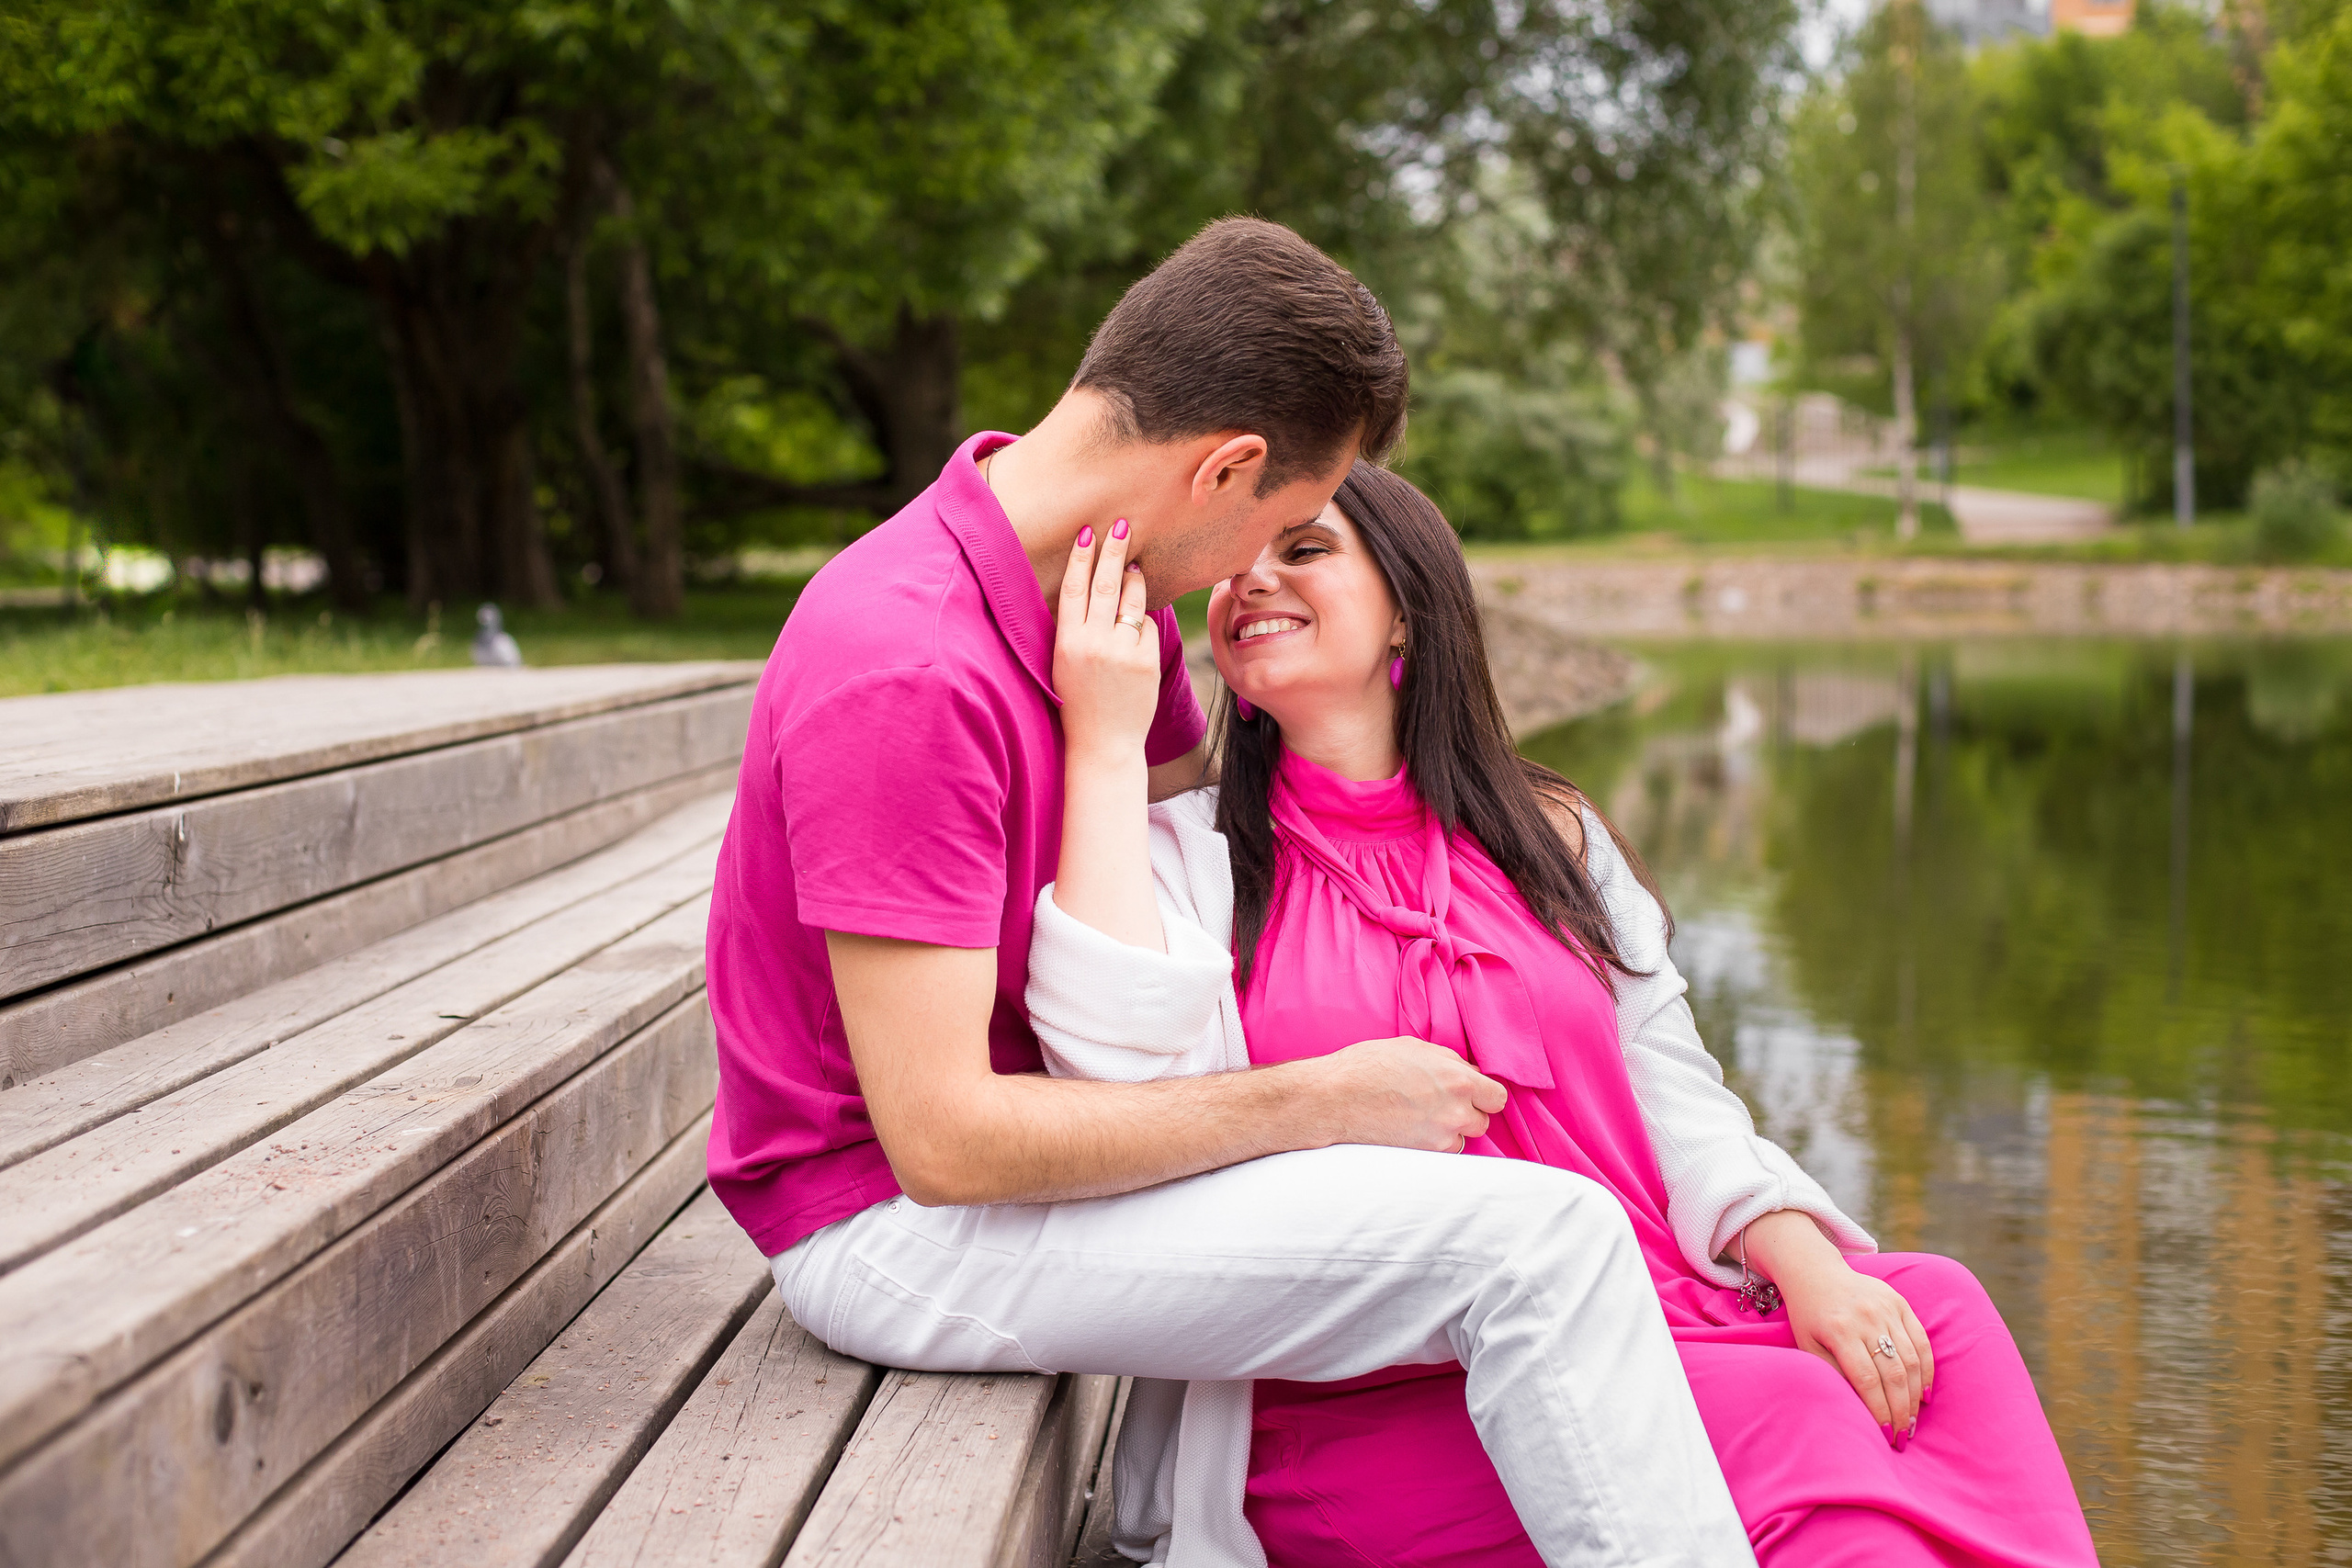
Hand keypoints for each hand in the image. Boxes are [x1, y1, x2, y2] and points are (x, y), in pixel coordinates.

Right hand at [1053, 519, 1160, 758]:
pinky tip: (1139, 618)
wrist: (1102, 743)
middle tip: (1121, 525)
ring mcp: (1122, 651)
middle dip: (1113, 550)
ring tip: (1134, 562)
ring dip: (1134, 577)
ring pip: (1131, 600)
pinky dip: (1144, 620)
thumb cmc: (1078, 702)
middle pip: (1104, 584)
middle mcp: (1094, 643)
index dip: (1082, 557)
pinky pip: (1148, 627)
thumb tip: (1090, 589)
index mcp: (1067, 642)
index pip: (1074, 588)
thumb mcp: (1063, 663)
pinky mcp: (1147, 661)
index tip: (1088, 533)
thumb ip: (1074, 629)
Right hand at [1306, 1037, 1508, 1152]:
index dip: (1485, 1094)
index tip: (1472, 1092)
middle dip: (1467, 1111)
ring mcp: (1441, 1136)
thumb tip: (1472, 1073)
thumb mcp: (1415, 1048)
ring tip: (1423, 1116)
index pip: (1497, 1097)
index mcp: (1459, 1080)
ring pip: (1463, 1138)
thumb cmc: (1370, 1065)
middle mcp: (1456, 1111)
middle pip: (1483, 1120)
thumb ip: (1451, 1062)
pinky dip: (1433, 1143)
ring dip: (1451, 1130)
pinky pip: (1442, 1151)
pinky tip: (1412, 1129)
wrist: (1335, 1098)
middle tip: (1440, 1102)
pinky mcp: (1423, 1154)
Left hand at [1768, 1238, 1934, 1446]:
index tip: (1885, 1435)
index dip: (1879, 1410)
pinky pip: (1921, 1341)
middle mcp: (1866, 1317)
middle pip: (1893, 1373)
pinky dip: (1927, 1370)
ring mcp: (1886, 1308)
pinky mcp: (1900, 1303)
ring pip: (1911, 1360)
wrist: (1815, 1271)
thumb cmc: (1809, 1316)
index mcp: (1840, 1330)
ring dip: (1915, 1396)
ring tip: (1912, 1422)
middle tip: (1903, 1437)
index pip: (1866, 1380)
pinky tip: (1925, 1394)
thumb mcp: (1808, 1345)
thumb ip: (1832, 1373)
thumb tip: (1860, 1409)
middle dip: (1900, 1411)